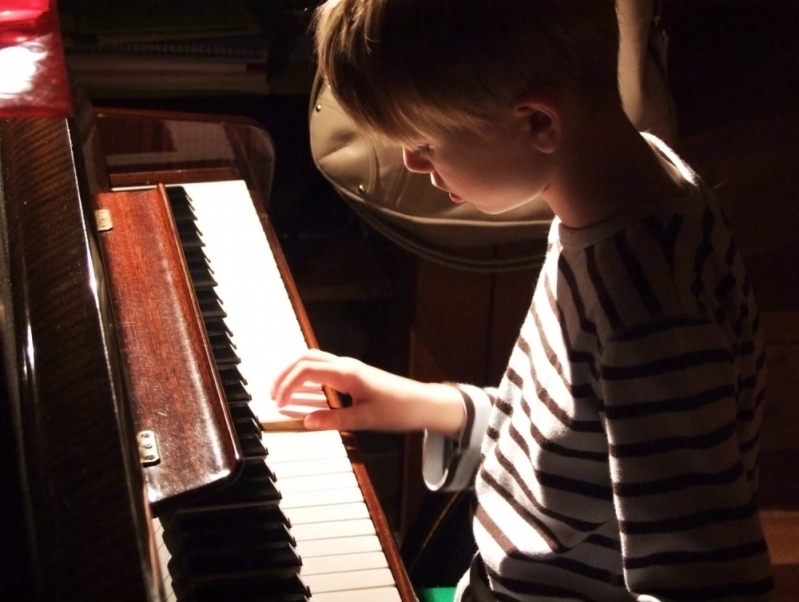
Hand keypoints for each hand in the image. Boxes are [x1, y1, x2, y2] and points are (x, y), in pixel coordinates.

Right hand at [270, 349, 464, 436]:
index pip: (306, 369)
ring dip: (294, 375)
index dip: (287, 384)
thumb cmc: (398, 409)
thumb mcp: (365, 419)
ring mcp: (349, 370)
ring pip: (313, 363)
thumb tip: (305, 422)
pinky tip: (300, 396)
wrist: (423, 404)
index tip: (276, 402)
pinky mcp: (352, 377)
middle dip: (284, 373)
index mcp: (347, 372)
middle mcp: (346, 366)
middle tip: (270, 392)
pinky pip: (323, 373)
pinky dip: (307, 382)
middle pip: (305, 358)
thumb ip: (333, 420)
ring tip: (278, 392)